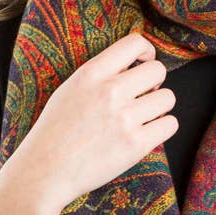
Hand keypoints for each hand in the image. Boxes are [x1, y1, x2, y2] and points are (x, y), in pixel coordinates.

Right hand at [10, 29, 177, 212]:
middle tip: (143, 96)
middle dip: (154, 83)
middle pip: (157, 70)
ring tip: (142, 118)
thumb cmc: (55, 132)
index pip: (134, 43)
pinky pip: (170, 124)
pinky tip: (147, 133)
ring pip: (168, 98)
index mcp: (91, 73)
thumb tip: (133, 65)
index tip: (144, 63)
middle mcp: (109, 92)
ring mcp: (124, 118)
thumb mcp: (70, 89)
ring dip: (159, 107)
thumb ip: (100, 75)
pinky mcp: (136, 145)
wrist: (45, 171)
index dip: (147, 52)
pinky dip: (162, 128)